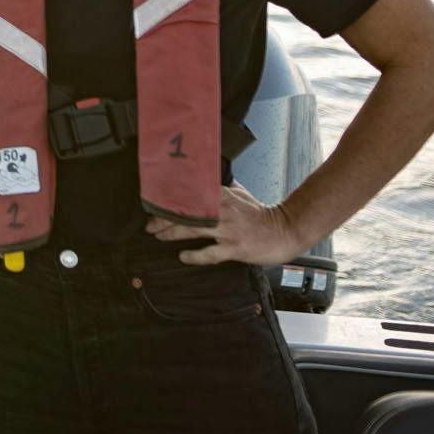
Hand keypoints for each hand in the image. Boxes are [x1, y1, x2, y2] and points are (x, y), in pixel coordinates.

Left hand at [146, 182, 305, 265]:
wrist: (285, 231)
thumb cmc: (261, 214)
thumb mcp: (240, 194)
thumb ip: (222, 187)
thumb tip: (207, 178)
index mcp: (222, 196)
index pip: (190, 195)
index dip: (169, 200)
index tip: (153, 204)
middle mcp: (223, 211)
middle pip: (187, 212)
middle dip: (164, 218)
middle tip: (148, 224)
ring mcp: (229, 230)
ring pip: (194, 230)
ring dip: (172, 233)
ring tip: (157, 235)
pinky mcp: (235, 248)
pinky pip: (211, 253)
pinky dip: (195, 255)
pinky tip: (183, 256)